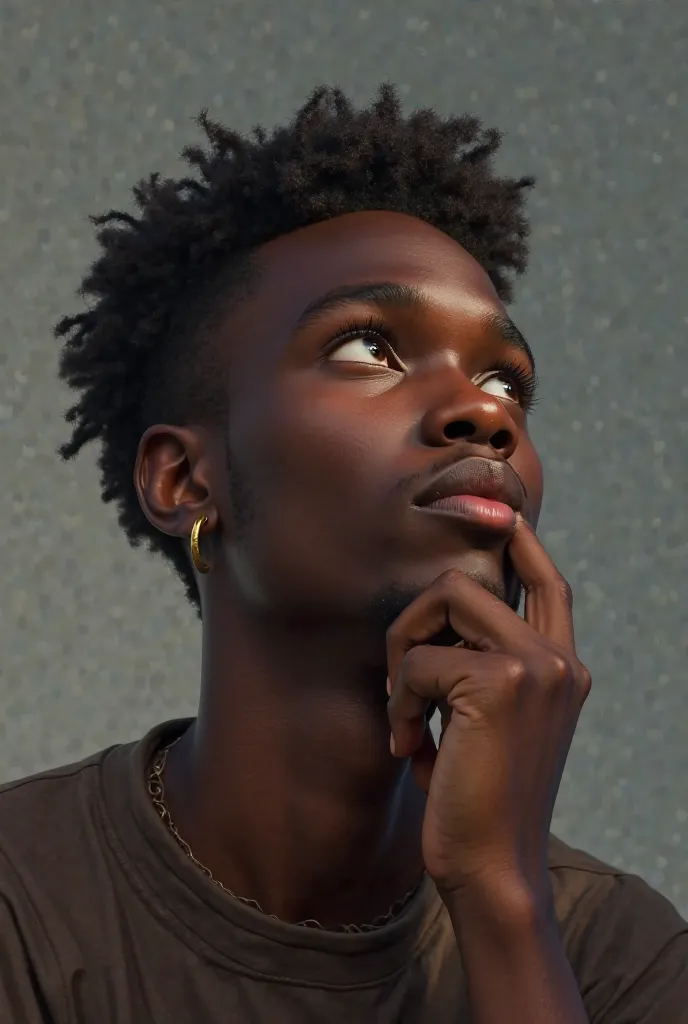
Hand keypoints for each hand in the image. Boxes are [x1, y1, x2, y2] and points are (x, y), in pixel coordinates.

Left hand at [386, 515, 590, 900]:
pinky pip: (419, 662)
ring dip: (403, 656)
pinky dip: (399, 702)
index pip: (548, 582)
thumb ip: (480, 668)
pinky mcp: (502, 682)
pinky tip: (410, 748)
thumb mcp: (488, 723)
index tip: (498, 512)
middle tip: (400, 680)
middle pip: (468, 580)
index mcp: (563, 668)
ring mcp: (537, 666)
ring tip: (406, 719)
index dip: (521, 541)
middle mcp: (559, 660)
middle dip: (414, 619)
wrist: (493, 869)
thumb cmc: (477, 797)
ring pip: (443, 598)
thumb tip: (437, 615)